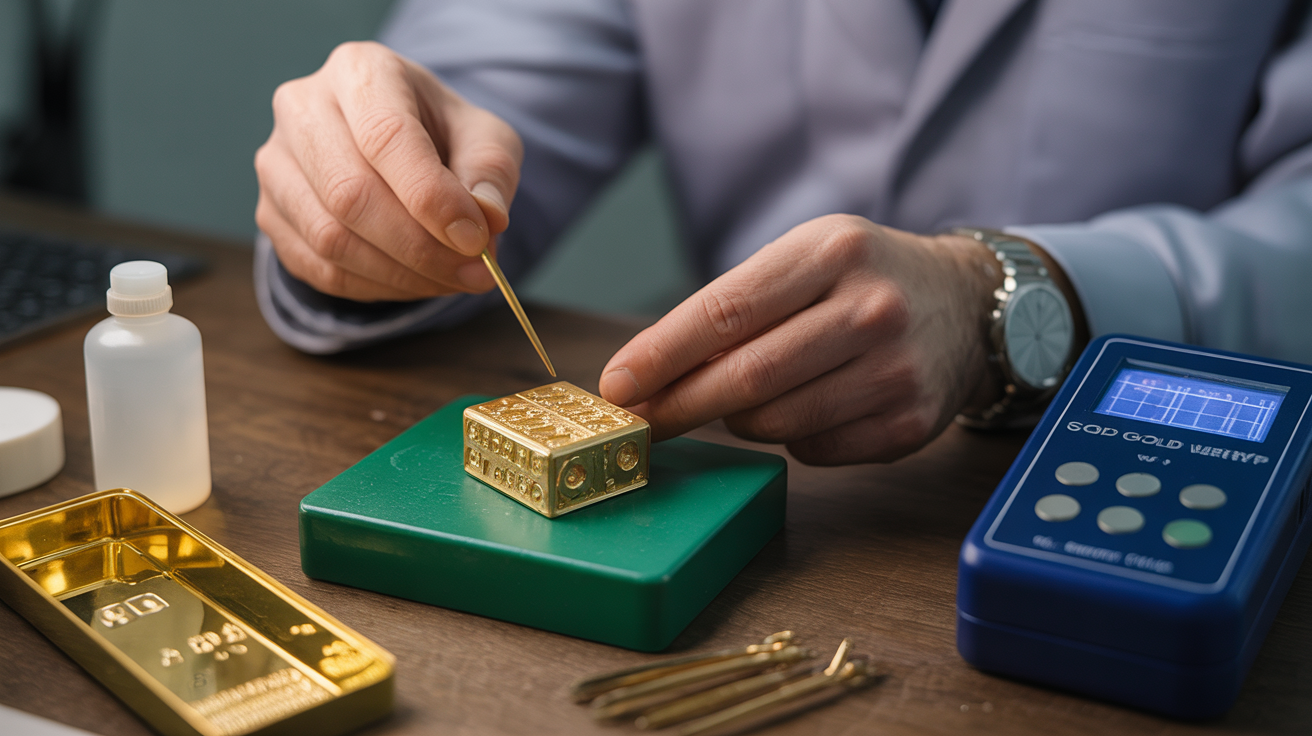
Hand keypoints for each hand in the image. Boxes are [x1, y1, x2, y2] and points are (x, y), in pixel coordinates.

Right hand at [255, 41, 522, 300]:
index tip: (475, 239)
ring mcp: (276, 162)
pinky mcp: (271, 213)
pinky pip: (319, 268)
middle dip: (419, 247)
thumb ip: (490, 174)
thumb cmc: (444, 138)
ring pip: (329, 238)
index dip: (431, 197)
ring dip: (401, 274)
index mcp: (359, 71)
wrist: (400, 151)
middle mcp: (302, 108)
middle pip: (349, 193)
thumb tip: (487, 219)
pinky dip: (376, 287)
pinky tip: (416, 281)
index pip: (386, 137)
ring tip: (453, 278)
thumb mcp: (486, 141)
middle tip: (474, 272)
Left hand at [598, 215, 1002, 464]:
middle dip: (678, 405)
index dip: (661, 354)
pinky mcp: (908, 423)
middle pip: (745, 377)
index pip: (725, 311)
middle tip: (641, 421)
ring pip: (773, 422)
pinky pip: (812, 448)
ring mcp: (895, 371)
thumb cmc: (861, 279)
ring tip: (745, 396)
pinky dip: (789, 435)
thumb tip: (643, 374)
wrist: (965, 304)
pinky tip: (806, 405)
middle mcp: (871, 310)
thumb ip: (731, 307)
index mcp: (832, 252)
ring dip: (737, 419)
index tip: (616, 385)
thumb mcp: (804, 259)